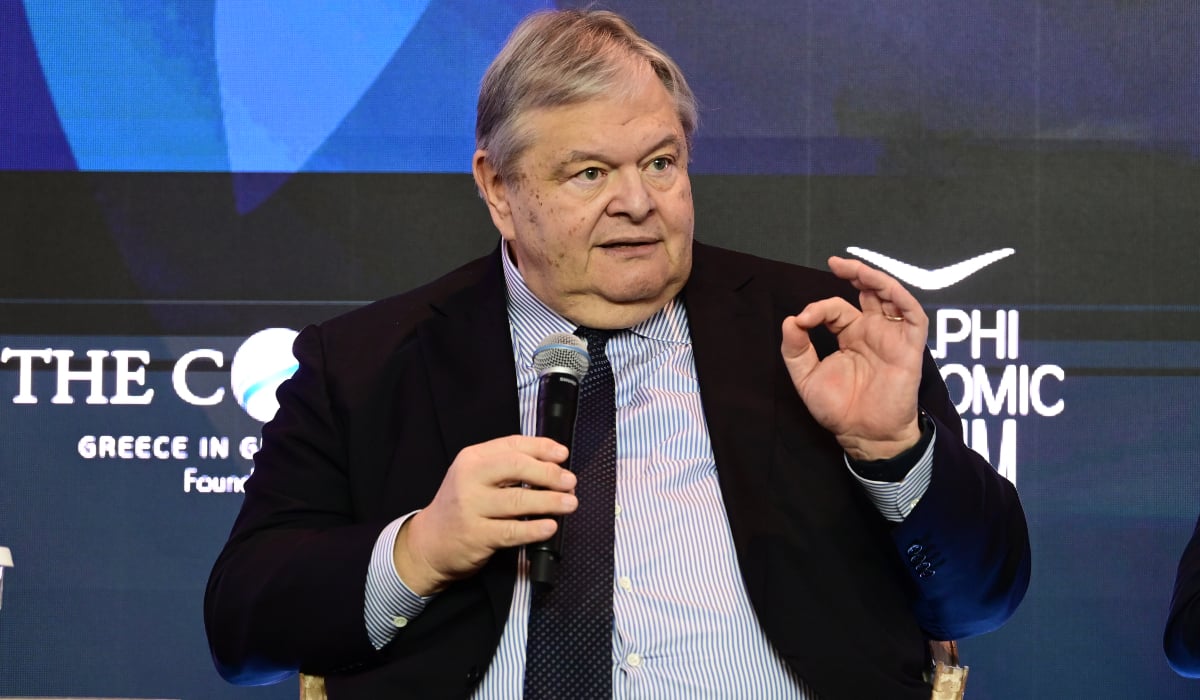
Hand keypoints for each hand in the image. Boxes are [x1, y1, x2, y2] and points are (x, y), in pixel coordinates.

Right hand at [393, 435, 577, 594]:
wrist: (429, 544)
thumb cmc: (462, 507)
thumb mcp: (475, 477)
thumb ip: (506, 467)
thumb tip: (552, 464)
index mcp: (472, 459)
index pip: (512, 445)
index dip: (542, 447)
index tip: (563, 454)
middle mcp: (469, 479)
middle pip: (516, 467)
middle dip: (549, 473)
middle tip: (570, 482)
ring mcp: (470, 507)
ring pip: (518, 500)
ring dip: (550, 501)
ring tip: (570, 503)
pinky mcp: (476, 535)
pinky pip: (512, 530)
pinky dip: (535, 528)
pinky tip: (550, 527)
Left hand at [780, 256, 926, 460]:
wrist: (864, 436)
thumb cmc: (838, 410)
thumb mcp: (806, 378)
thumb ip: (795, 350)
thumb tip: (790, 320)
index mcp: (850, 336)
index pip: (836, 309)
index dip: (818, 309)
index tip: (802, 320)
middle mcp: (873, 332)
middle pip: (869, 292)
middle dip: (855, 273)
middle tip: (836, 263)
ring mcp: (892, 338)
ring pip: (892, 298)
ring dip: (877, 279)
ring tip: (857, 269)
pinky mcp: (909, 349)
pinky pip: (913, 317)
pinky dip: (902, 299)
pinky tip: (885, 290)